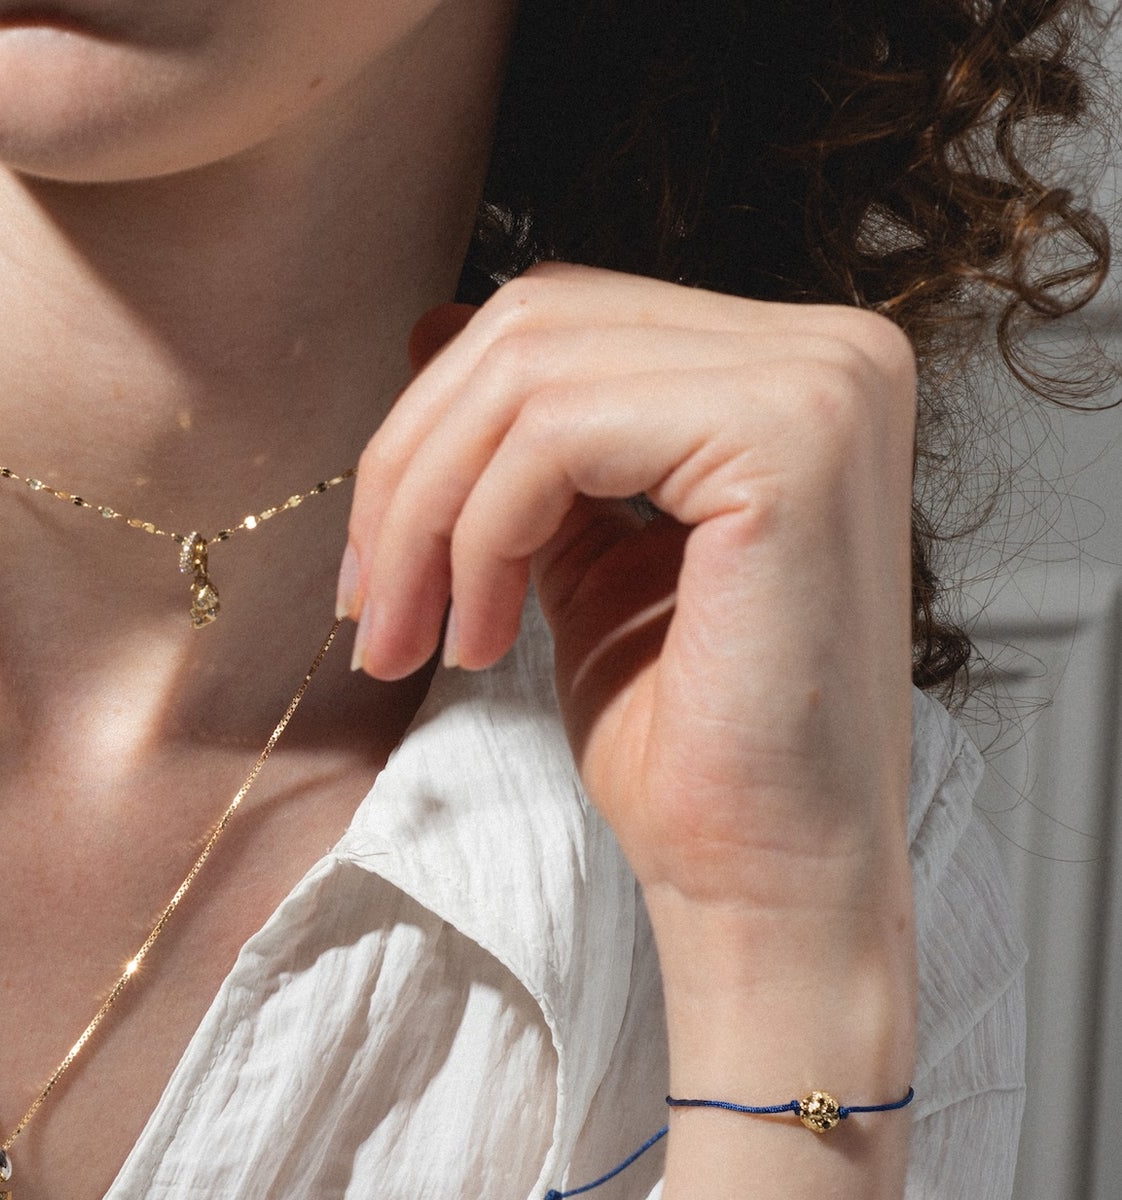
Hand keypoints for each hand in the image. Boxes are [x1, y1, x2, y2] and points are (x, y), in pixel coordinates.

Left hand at [342, 263, 919, 994]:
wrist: (765, 877)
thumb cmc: (683, 746)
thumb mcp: (581, 559)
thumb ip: (527, 447)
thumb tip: (431, 330)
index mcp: (788, 367)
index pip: (559, 322)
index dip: (433, 428)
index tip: (375, 569)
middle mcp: (829, 348)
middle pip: (532, 327)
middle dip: (411, 469)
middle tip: (371, 609)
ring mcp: (821, 380)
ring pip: (527, 375)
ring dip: (429, 516)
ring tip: (414, 639)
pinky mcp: (792, 436)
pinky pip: (559, 434)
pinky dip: (482, 536)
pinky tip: (481, 643)